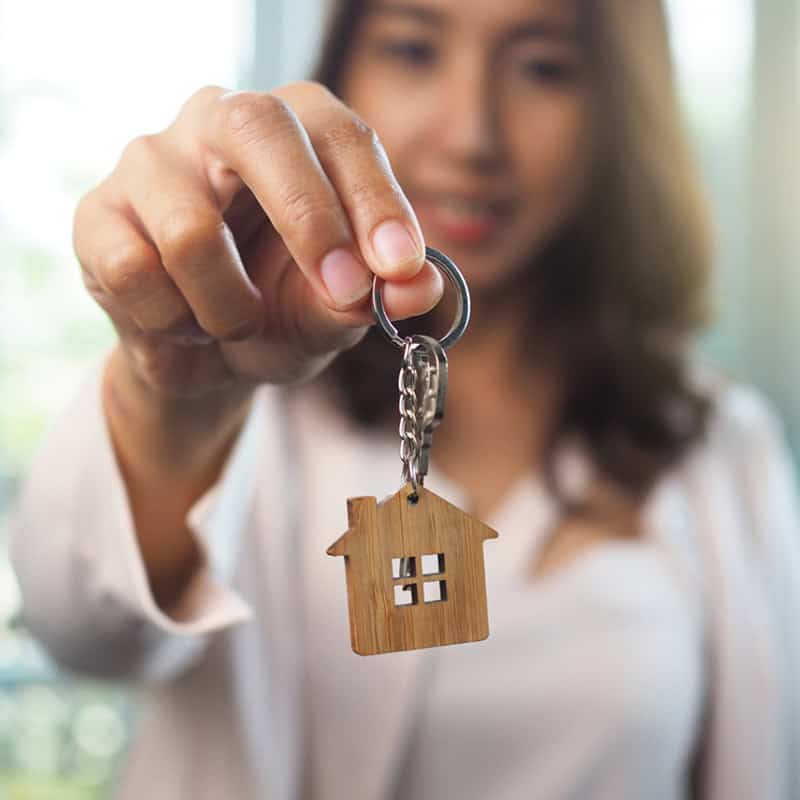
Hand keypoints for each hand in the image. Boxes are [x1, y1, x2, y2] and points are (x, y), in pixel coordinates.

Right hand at [73, 81, 442, 398]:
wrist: (203, 356)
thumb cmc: (278, 313)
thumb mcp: (332, 311)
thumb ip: (374, 298)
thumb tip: (420, 289)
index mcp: (295, 131)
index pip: (342, 135)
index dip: (376, 200)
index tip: (399, 268)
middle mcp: (220, 122)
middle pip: (259, 127)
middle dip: (309, 220)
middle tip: (342, 294)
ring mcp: (151, 162)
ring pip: (191, 230)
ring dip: (230, 308)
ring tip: (237, 324)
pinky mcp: (97, 214)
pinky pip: (134, 273)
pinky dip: (173, 322)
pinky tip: (181, 322)